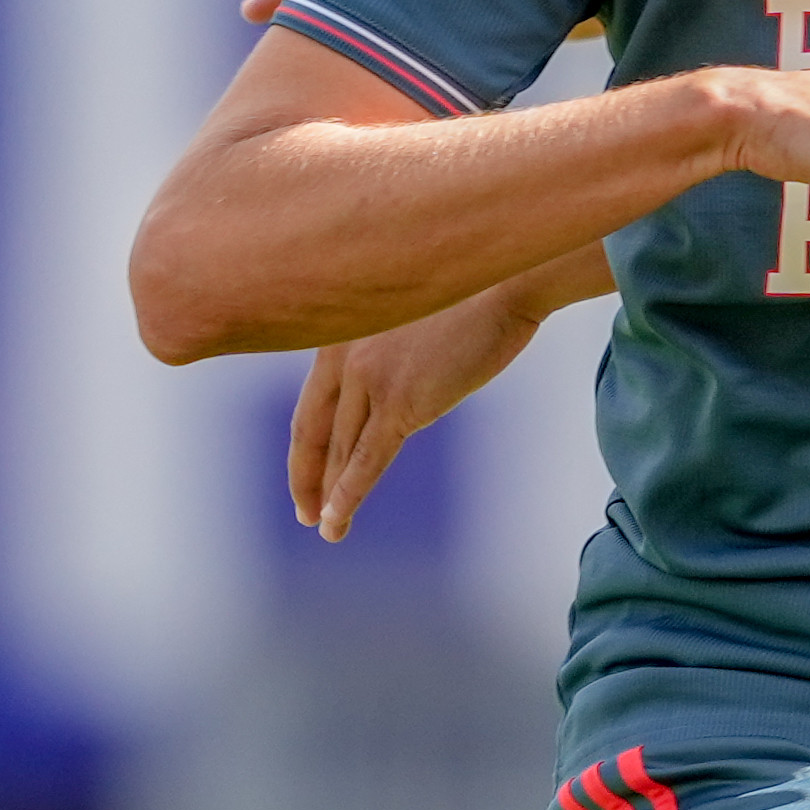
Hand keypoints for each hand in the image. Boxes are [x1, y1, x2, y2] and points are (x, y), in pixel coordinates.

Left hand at [290, 288, 534, 537]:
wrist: (505, 282)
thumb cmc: (473, 293)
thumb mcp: (412, 318)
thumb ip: (391, 350)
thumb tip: (398, 384)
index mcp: (343, 332)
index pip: (312, 403)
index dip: (306, 444)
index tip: (307, 472)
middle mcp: (344, 355)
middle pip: (314, 430)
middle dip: (308, 476)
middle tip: (305, 511)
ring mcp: (370, 379)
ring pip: (340, 450)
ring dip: (329, 495)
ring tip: (326, 527)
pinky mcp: (401, 402)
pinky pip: (366, 460)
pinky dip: (347, 496)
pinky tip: (334, 522)